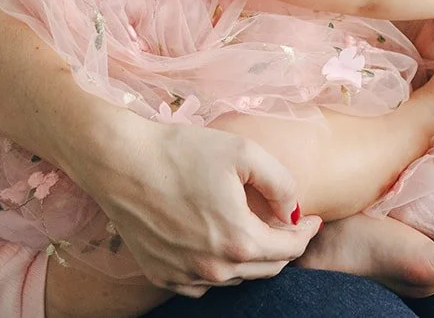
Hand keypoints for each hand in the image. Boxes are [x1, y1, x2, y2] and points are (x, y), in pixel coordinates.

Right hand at [72, 113, 320, 294]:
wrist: (121, 162)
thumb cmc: (182, 151)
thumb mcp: (244, 153)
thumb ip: (281, 184)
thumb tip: (294, 211)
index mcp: (239, 239)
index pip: (289, 250)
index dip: (305, 233)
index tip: (313, 219)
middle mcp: (214, 268)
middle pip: (266, 268)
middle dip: (283, 247)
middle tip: (289, 224)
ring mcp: (185, 276)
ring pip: (235, 276)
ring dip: (251, 257)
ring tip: (254, 229)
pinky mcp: (162, 275)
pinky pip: (203, 282)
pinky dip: (218, 267)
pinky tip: (217, 244)